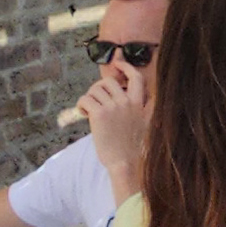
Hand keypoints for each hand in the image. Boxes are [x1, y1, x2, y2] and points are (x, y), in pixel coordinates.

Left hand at [84, 58, 152, 193]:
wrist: (124, 162)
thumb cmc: (131, 147)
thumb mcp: (144, 124)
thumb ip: (142, 109)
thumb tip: (133, 96)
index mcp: (139, 103)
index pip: (135, 77)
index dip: (126, 67)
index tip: (118, 64)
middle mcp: (127, 102)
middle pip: (108, 82)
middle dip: (98, 89)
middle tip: (95, 101)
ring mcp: (113, 107)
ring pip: (94, 89)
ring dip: (89, 98)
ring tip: (89, 110)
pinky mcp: (99, 114)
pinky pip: (85, 99)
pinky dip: (81, 105)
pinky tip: (84, 114)